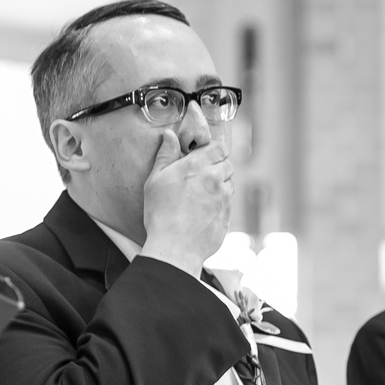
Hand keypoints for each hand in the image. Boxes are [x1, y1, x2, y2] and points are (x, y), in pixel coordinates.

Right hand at [141, 129, 233, 276]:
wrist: (175, 248)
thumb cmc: (161, 214)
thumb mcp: (156, 180)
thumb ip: (165, 155)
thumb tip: (169, 135)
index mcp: (197, 166)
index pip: (219, 148)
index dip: (215, 150)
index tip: (207, 155)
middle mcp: (215, 180)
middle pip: (227, 165)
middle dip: (218, 167)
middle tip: (203, 176)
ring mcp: (223, 199)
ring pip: (229, 185)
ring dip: (220, 186)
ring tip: (202, 196)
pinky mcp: (227, 217)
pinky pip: (228, 204)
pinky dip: (220, 204)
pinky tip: (204, 212)